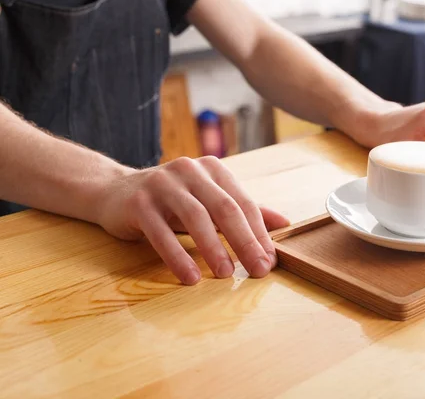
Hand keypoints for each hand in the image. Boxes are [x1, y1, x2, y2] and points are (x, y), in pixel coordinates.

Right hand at [97, 156, 289, 284]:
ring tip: (226, 274)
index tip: (270, 261)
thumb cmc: (172, 201)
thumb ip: (245, 210)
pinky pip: (162, 233)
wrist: (116, 192)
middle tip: (259, 270)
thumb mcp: (210, 201)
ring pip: (196, 218)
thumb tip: (285, 223)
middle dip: (245, 241)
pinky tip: (190, 278)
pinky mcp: (139, 203)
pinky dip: (177, 257)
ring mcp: (163, 184)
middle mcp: (190, 171)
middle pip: (225, 208)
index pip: (243, 203)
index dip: (259, 233)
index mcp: (212, 170)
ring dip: (214, 249)